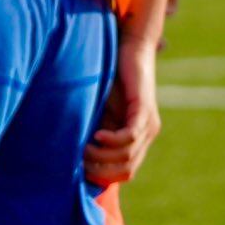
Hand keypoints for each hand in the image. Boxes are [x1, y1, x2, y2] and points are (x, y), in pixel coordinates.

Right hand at [84, 30, 161, 184]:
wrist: (131, 49)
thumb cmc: (113, 78)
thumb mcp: (101, 110)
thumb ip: (94, 130)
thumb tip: (75, 154)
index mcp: (138, 138)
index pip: (124, 172)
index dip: (102, 176)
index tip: (79, 170)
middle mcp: (147, 135)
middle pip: (126, 170)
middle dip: (100, 170)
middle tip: (78, 162)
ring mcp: (148, 124)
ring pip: (127, 156)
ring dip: (102, 156)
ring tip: (83, 148)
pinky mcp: (144, 110)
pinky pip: (130, 135)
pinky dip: (113, 140)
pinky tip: (97, 135)